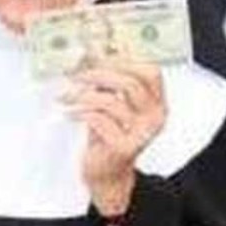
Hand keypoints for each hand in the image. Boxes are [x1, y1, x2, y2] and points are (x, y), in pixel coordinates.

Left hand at [62, 61, 165, 215]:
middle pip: (130, 83)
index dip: (123, 60)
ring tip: (68, 97)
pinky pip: (99, 120)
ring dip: (84, 95)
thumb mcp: (112, 104)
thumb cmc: (108, 135)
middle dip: (99, 74)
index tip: (98, 56)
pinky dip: (80, 113)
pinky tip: (70, 113)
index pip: (150, 71)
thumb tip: (90, 51)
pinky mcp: (124, 147)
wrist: (107, 173)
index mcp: (157, 103)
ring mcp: (142, 134)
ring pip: (111, 101)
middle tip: (77, 74)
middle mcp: (155, 118)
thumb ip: (108, 81)